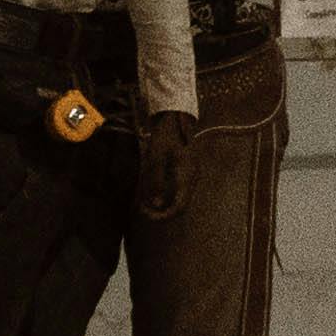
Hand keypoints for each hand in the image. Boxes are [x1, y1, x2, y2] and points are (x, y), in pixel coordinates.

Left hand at [134, 106, 196, 224]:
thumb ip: (155, 182)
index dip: (163, 216)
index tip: (147, 216)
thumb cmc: (164, 137)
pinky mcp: (187, 173)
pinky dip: (165, 194)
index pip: (179, 207)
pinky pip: (178, 190)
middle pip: (179, 206)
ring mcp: (191, 176)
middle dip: (161, 211)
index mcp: (186, 176)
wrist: (174, 119)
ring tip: (144, 200)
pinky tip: (151, 190)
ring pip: (178, 199)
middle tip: (143, 210)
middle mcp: (192, 179)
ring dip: (161, 203)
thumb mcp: (155, 159)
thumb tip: (155, 204)